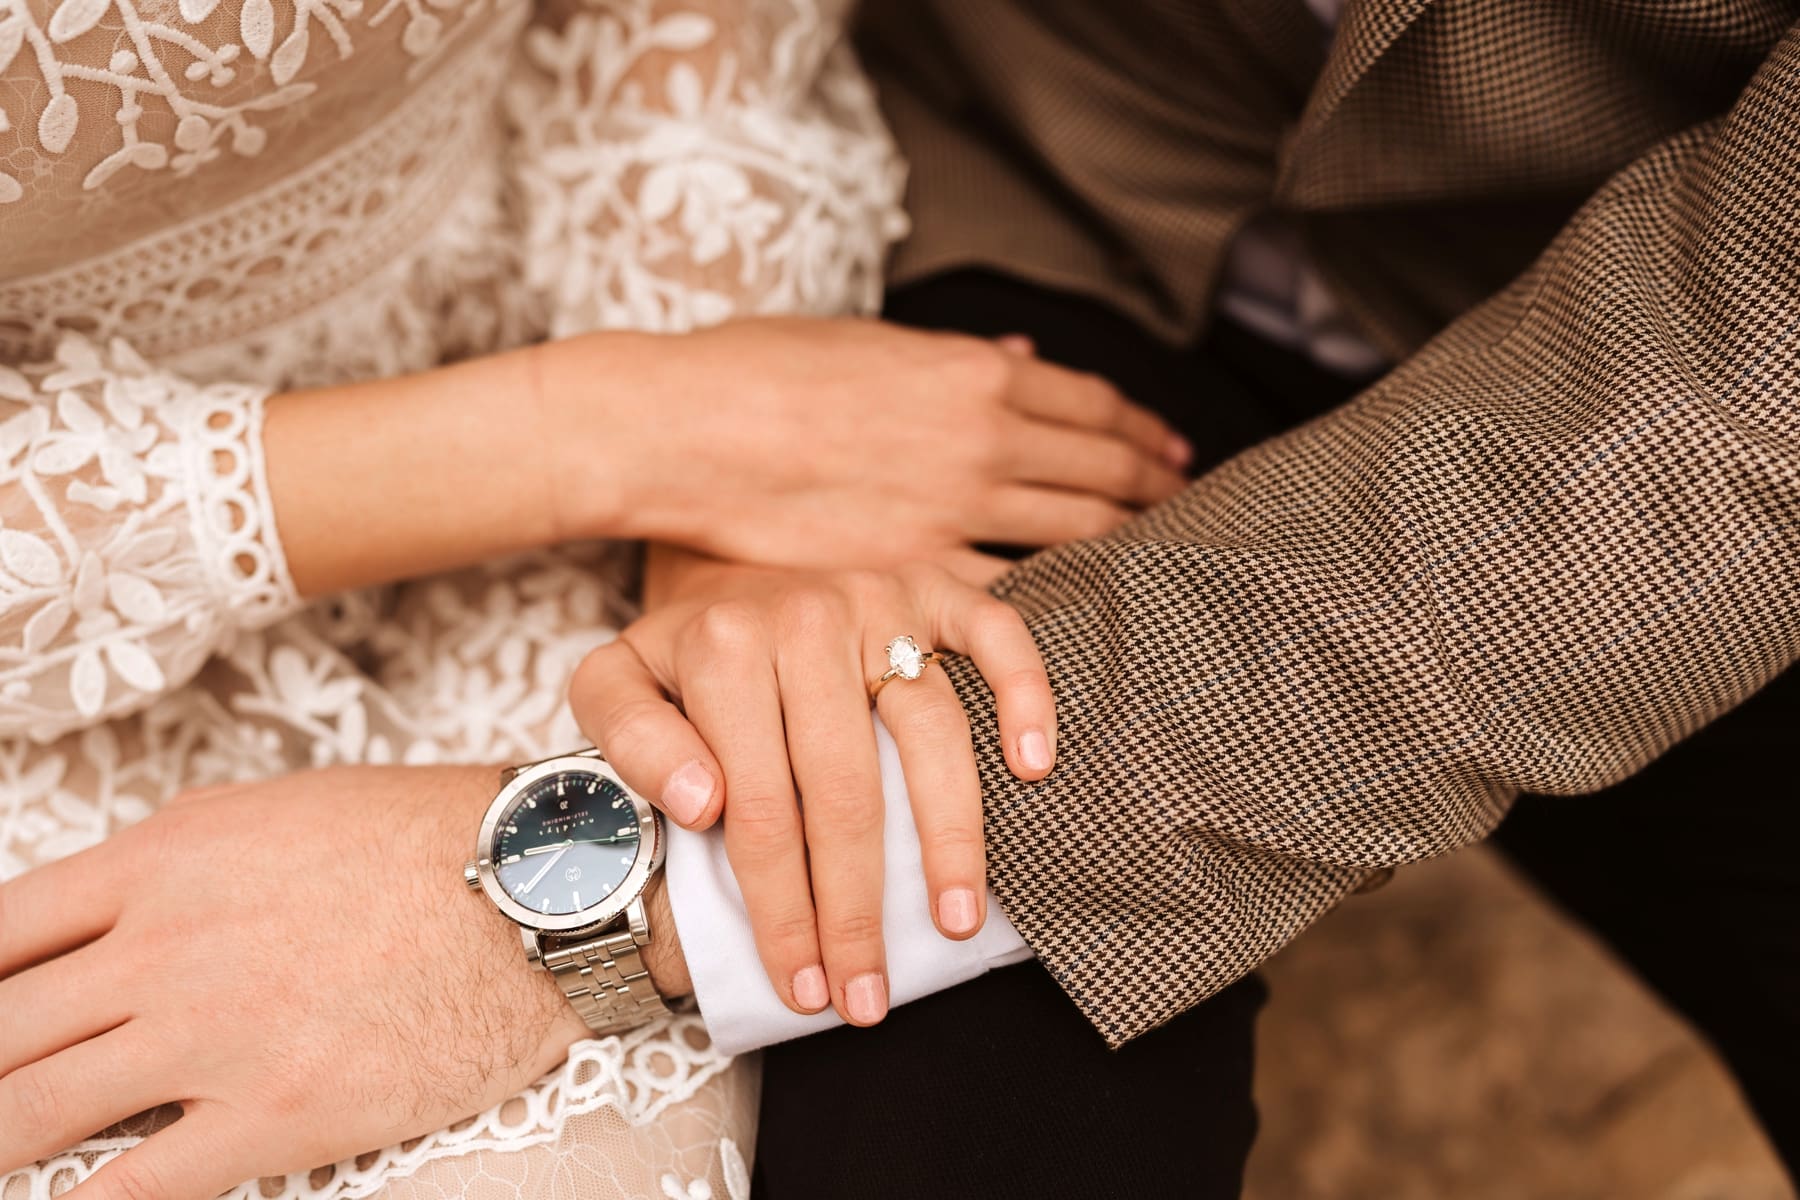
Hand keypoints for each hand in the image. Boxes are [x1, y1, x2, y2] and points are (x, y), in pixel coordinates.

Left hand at [0, 765, 691, 1199]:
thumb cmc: (427, 836)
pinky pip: (128, 1191)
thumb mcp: (281, 808)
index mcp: (162, 860)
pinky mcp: (274, 1114)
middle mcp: (165, 946)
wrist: (541, 886)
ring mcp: (213, 1034)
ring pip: (27, 1116)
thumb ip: (180, 854)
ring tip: (2, 1156)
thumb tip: (109, 906)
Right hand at [541, 318, 1190, 569]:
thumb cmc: (759, 369)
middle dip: (1154, 486)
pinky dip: (1050, 598)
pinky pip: (1005, 594)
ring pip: (1074, 534)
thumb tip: (1019, 354)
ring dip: (1123, 543)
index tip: (1171, 446)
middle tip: (1185, 501)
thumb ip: (952, 356)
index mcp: (974, 375)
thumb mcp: (869, 339)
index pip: (1093, 404)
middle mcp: (982, 443)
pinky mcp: (912, 577)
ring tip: (1154, 556)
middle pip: (1102, 471)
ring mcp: (952, 516)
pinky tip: (1073, 607)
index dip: (1143, 427)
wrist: (685, 428)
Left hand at [568, 563, 1054, 1026]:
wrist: (728, 571)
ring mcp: (880, 599)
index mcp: (725, 646)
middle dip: (857, 909)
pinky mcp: (934, 586)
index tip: (800, 984)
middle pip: (846, 788)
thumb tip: (707, 804)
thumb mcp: (614, 684)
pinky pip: (997, 631)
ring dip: (950, 837)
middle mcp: (809, 615)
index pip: (760, 806)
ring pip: (931, 729)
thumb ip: (632, 740)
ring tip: (955, 924)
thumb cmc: (680, 655)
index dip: (781, 908)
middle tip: (867, 995)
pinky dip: (1025, 694)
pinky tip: (1032, 766)